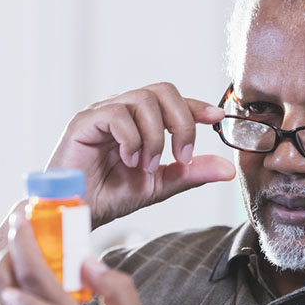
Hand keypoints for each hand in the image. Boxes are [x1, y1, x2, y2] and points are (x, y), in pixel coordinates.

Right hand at [47, 82, 235, 226]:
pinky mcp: (84, 121)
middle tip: (181, 157)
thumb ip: (190, 173)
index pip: (172, 101)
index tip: (216, 118)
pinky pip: (118, 114)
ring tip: (145, 166)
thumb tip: (227, 168)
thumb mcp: (159, 186)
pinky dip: (131, 139)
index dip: (196, 106)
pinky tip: (127, 161)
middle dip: (181, 123)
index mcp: (139, 121)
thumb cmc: (110, 196)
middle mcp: (121, 110)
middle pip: (163, 91)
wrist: (78, 213)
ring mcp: (102, 112)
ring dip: (154, 138)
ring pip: (144, 101)